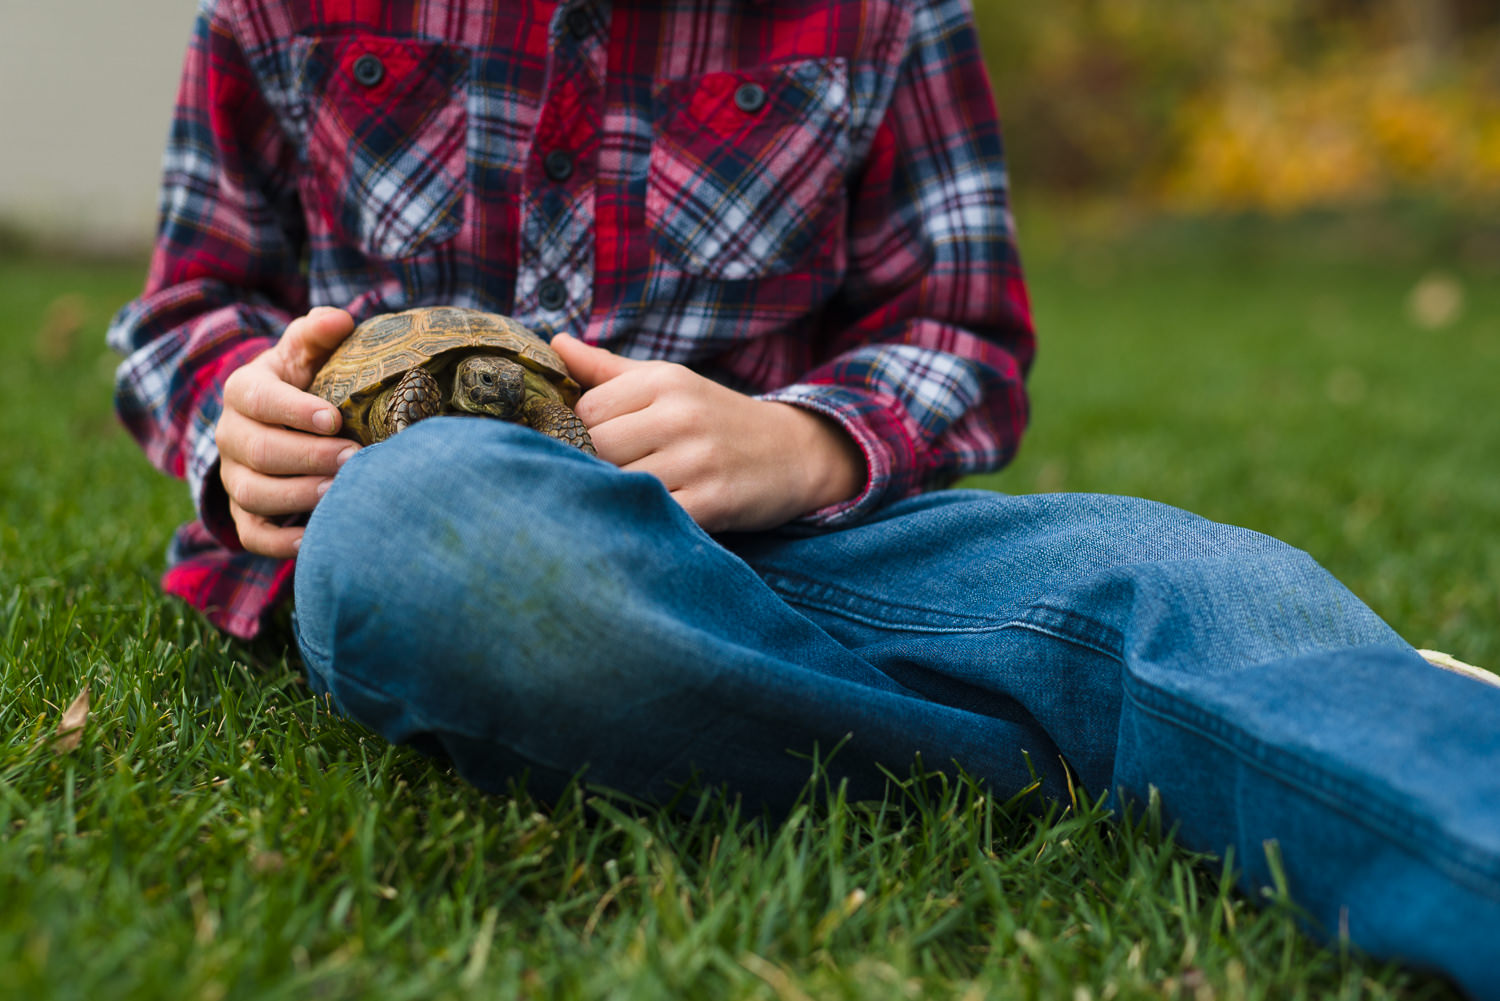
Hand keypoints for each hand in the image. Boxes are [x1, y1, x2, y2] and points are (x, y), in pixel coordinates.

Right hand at [216, 307, 357, 556]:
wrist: (279, 421)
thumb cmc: (303, 383)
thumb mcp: (305, 353)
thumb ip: (317, 333)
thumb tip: (339, 319)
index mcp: (244, 391)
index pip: (258, 400)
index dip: (294, 411)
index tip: (334, 418)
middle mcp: (230, 436)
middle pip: (260, 451)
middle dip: (309, 457)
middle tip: (354, 458)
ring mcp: (234, 477)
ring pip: (253, 494)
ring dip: (299, 496)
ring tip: (341, 492)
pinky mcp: (244, 513)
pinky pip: (252, 535)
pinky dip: (281, 542)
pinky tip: (317, 537)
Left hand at [552, 334, 865, 532]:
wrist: (795, 453)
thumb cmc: (716, 418)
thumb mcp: (668, 383)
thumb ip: (607, 370)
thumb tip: (553, 343)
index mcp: (663, 382)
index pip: (584, 409)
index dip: (571, 433)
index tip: (577, 448)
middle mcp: (681, 415)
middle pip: (596, 447)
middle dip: (585, 467)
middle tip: (589, 480)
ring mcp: (698, 459)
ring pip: (619, 482)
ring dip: (609, 496)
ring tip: (611, 501)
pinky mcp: (713, 501)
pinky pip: (655, 515)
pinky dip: (640, 521)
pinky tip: (639, 521)